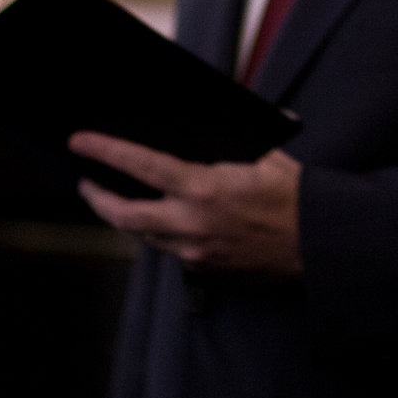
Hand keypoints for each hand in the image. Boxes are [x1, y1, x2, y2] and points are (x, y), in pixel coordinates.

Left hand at [70, 131, 304, 275]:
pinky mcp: (205, 270)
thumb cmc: (294, 195)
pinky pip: (170, 250)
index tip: (80, 142)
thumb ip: (226, 145)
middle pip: (123, 214)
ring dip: (124, 217)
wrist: (317, 243)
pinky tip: (161, 220)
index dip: (105, 152)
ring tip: (116, 200)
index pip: (140, 166)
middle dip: (97, 197)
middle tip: (86, 181)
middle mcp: (191, 224)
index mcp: (203, 188)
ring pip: (143, 235)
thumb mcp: (261, 155)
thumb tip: (202, 127)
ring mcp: (195, 252)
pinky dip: (159, 233)